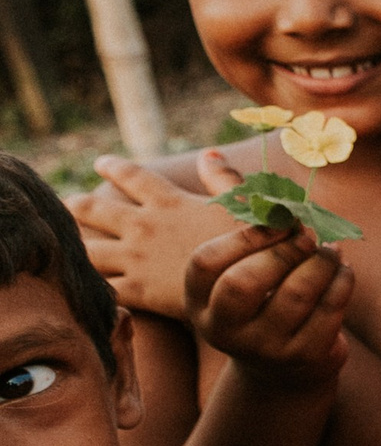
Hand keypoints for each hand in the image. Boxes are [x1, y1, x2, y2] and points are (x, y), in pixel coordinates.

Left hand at [70, 153, 235, 318]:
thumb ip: (224, 178)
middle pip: (95, 210)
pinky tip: (80, 286)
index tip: (101, 163)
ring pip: (88, 249)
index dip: (115, 167)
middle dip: (77, 205)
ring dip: (73, 244)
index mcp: (169, 203)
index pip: (134, 177)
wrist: (251, 289)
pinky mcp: (137, 291)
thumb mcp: (245, 204)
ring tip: (60, 243)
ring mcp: (136, 260)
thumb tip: (208, 153)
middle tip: (63, 203)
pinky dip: (90, 285)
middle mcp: (144, 227)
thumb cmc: (256, 246)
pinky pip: (102, 287)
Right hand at [185, 221, 353, 390]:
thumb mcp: (240, 265)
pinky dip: (342, 282)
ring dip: (320, 262)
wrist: (284, 366)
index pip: (205, 263)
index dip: (245, 236)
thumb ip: (239, 220)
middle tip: (308, 236)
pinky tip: (343, 270)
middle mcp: (223, 330)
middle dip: (283, 251)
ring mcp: (263, 348)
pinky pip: (328, 310)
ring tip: (331, 250)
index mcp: (199, 302)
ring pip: (295, 294)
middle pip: (244, 282)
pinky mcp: (303, 357)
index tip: (280, 220)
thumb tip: (225, 167)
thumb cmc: (262, 296)